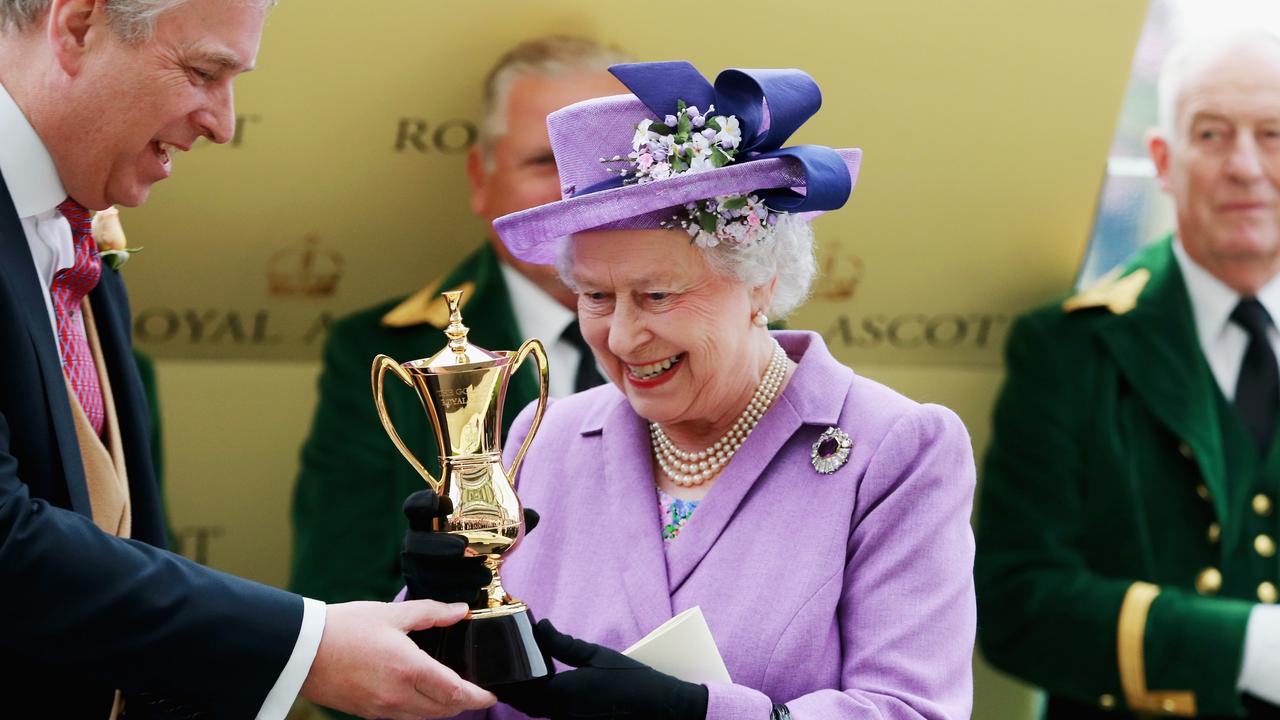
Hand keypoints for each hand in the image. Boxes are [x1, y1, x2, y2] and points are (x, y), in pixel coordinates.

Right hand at [300, 599, 495, 719]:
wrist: (301, 650)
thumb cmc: (344, 627)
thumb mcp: (392, 614)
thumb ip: (431, 613)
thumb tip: (460, 610)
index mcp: (409, 670)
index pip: (456, 693)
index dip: (479, 697)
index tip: (492, 695)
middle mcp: (398, 696)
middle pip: (444, 710)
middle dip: (464, 703)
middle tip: (476, 692)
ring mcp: (382, 709)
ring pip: (425, 717)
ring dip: (443, 708)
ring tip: (451, 692)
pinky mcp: (368, 713)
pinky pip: (404, 717)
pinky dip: (420, 709)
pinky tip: (420, 694)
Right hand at [401, 488, 539, 604]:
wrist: (453, 581)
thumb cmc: (472, 548)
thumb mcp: (484, 532)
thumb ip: (507, 523)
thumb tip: (533, 515)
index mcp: (425, 521)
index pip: (414, 506)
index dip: (422, 502)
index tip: (440, 501)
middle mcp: (413, 542)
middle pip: (415, 543)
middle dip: (438, 545)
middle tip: (462, 547)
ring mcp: (413, 568)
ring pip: (424, 571)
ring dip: (454, 574)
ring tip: (484, 575)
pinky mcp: (420, 591)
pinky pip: (432, 594)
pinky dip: (455, 594)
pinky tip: (475, 593)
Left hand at [495, 619, 707, 719]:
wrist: (659, 707)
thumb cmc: (631, 679)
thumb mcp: (596, 655)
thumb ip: (563, 643)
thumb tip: (539, 627)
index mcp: (563, 693)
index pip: (522, 687)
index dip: (504, 678)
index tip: (491, 665)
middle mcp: (562, 713)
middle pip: (524, 703)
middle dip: (508, 689)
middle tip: (496, 671)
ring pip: (536, 711)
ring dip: (523, 697)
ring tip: (514, 678)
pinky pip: (550, 715)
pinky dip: (539, 703)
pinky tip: (541, 690)